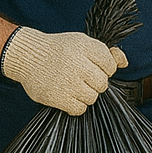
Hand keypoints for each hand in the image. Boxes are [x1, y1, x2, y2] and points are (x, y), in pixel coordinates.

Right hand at [0, 27, 126, 115]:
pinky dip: (77, 105)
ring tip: (73, 85)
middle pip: (103, 83)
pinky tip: (69, 95)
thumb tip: (124, 63)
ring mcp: (67, 82)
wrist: (27, 56)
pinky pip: (79, 109)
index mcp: (85, 47)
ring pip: (93, 98)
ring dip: (86, 94)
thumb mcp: (83, 43)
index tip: (92, 66)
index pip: (110, 66)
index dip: (104, 69)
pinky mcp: (56, 97)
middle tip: (82, 77)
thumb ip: (106, 52)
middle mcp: (77, 64)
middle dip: (96, 82)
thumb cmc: (59, 50)